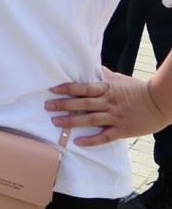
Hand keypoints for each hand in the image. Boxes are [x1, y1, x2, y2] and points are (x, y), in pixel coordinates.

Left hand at [47, 68, 171, 146]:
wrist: (160, 103)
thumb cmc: (138, 89)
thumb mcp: (120, 79)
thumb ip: (104, 75)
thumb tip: (91, 66)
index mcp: (108, 89)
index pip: (84, 88)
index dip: (67, 88)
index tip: (52, 89)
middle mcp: (109, 103)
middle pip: (83, 103)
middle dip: (63, 104)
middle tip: (47, 106)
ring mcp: (115, 117)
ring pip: (90, 120)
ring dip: (71, 121)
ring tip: (55, 122)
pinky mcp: (122, 130)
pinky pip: (105, 137)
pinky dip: (91, 140)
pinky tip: (78, 142)